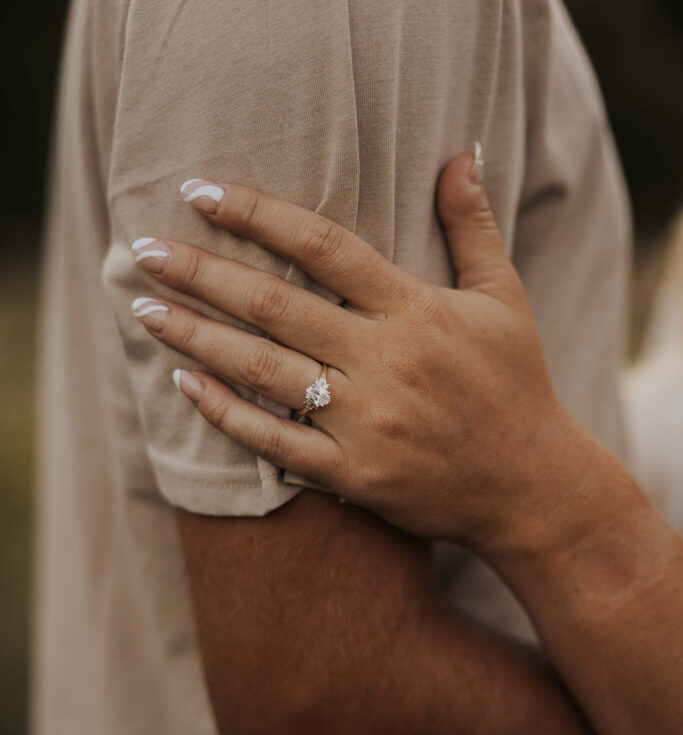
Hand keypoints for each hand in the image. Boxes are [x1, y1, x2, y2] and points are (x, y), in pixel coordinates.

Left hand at [130, 151, 576, 550]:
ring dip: (196, 336)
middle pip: (275, 304)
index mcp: (416, 308)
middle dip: (201, 272)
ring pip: (262, 370)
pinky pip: (276, 443)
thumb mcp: (505, 298)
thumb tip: (459, 152)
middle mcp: (385, 360)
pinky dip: (227, 414)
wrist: (531, 486)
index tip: (198, 191)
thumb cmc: (516, 385)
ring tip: (144, 309)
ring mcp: (366, 421)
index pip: (322, 246)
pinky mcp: (354, 474)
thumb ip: (473, 226)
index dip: (256, 214)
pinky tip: (185, 384)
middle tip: (142, 249)